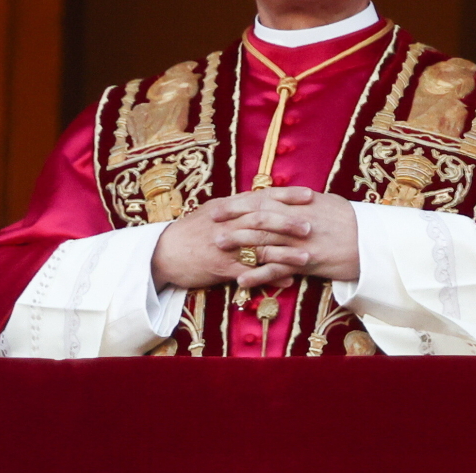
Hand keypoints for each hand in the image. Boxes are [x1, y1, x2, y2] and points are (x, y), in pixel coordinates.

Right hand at [151, 187, 358, 291]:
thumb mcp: (214, 212)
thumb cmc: (192, 231)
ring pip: (258, 247)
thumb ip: (239, 206)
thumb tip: (264, 199)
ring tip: (307, 257)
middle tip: (311, 227)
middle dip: (289, 222)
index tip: (309, 195)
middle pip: (262, 220)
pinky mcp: (220, 267)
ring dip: (285, 253)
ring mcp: (224, 246)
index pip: (261, 196)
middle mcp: (228, 223)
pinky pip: (248, 273)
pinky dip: (269, 277)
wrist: (164, 253)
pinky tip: (288, 281)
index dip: (286, 195)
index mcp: (228, 207)